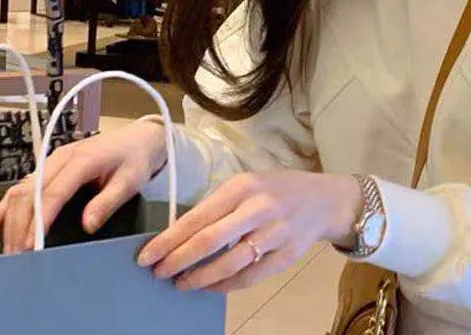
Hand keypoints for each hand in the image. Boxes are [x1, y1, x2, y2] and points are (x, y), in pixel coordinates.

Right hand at [0, 118, 168, 253]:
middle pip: (31, 191)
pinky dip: (7, 205)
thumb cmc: (136, 159)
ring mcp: (54, 159)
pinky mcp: (51, 166)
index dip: (40, 220)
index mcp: (83, 159)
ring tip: (9, 248)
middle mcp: (63, 157)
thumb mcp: (131, 180)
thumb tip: (88, 224)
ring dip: (11, 219)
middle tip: (16, 256)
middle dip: (20, 225)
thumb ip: (108, 202)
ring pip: (22, 188)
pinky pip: (24, 184)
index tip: (31, 246)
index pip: (54, 192)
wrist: (141, 138)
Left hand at [136, 171, 361, 292]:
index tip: (147, 255)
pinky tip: (210, 287)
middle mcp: (259, 207)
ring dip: (200, 278)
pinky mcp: (287, 255)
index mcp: (244, 186)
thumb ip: (220, 205)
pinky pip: (251, 277)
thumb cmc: (277, 189)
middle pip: (211, 240)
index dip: (170, 239)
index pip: (199, 215)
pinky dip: (226, 286)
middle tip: (158, 273)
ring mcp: (275, 233)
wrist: (324, 200)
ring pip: (230, 263)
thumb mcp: (249, 183)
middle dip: (178, 260)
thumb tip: (181, 233)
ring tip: (181, 283)